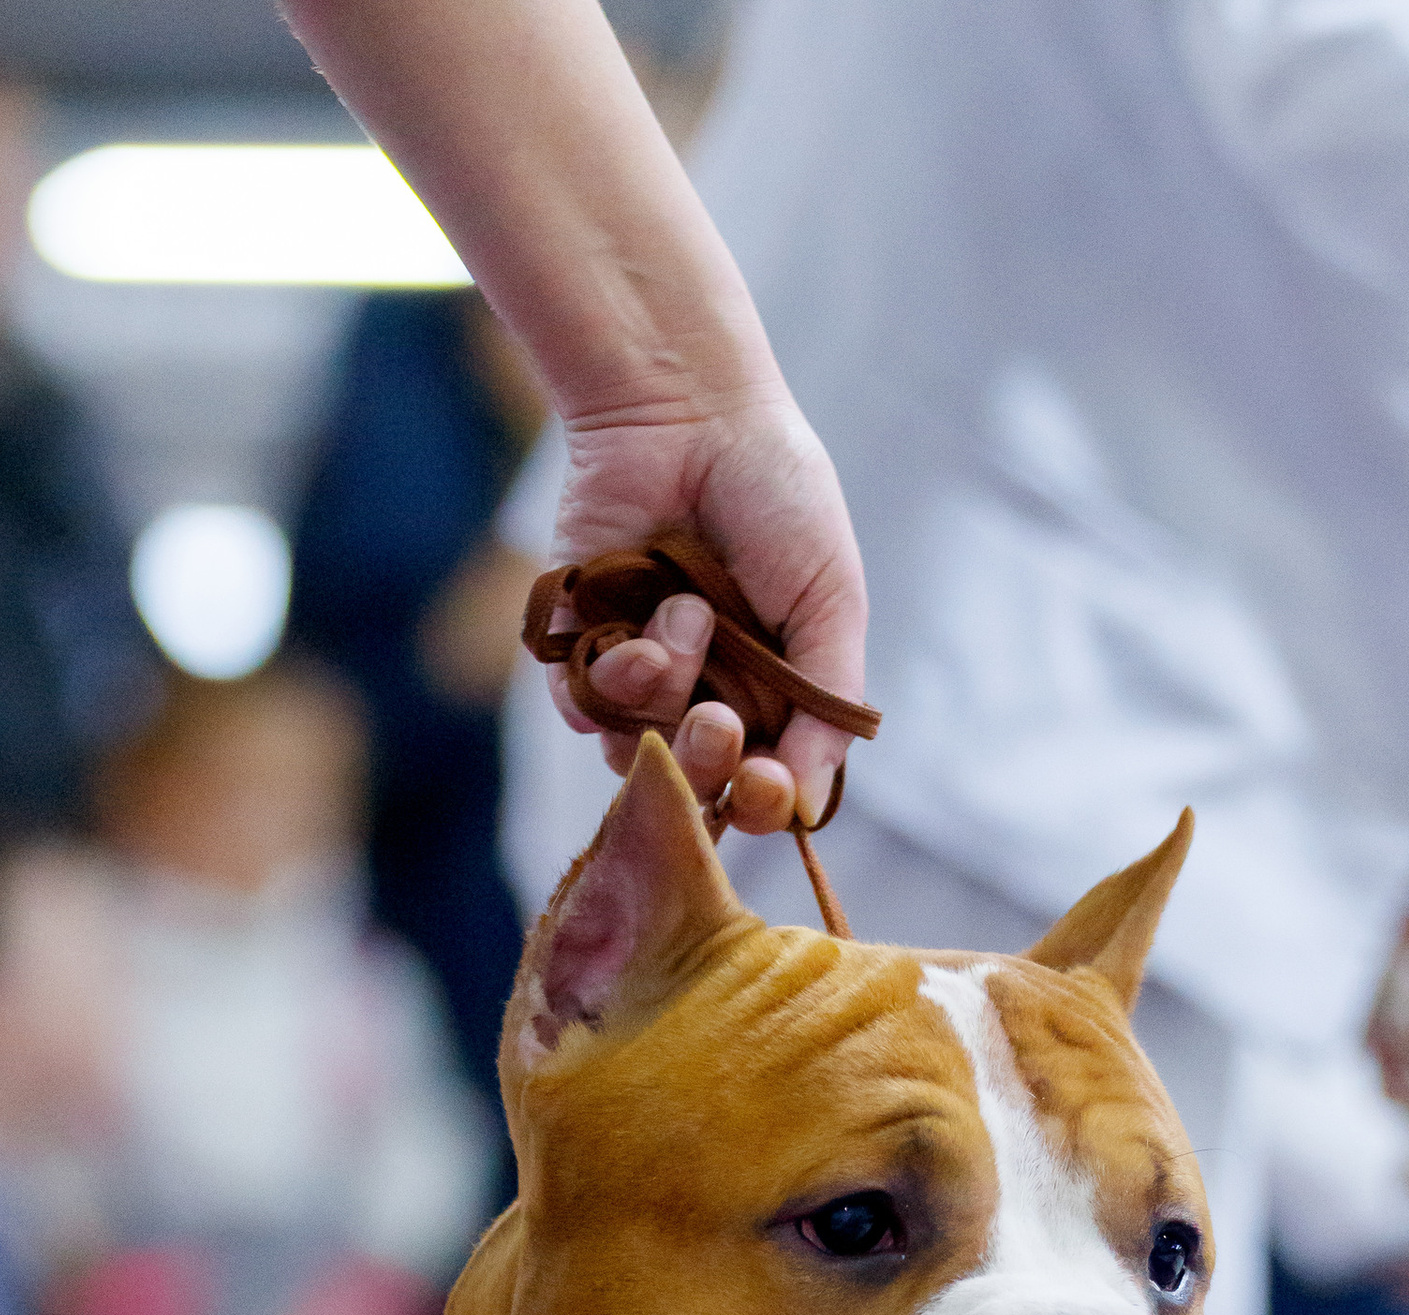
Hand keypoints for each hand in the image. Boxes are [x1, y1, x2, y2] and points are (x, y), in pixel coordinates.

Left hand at [544, 383, 867, 830]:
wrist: (689, 413)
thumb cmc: (775, 497)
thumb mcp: (829, 601)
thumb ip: (824, 708)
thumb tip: (805, 807)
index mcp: (773, 695)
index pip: (764, 787)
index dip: (760, 802)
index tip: (763, 785)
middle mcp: (706, 695)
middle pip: (698, 782)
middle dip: (708, 759)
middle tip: (717, 718)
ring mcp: (640, 676)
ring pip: (636, 748)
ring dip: (663, 692)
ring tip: (685, 611)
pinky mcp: (579, 647)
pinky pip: (581, 709)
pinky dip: (607, 677)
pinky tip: (632, 624)